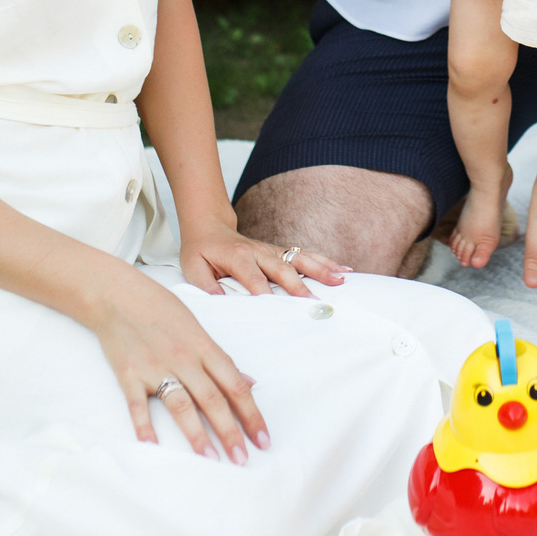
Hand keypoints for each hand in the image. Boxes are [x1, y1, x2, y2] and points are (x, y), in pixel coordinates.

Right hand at [86, 266, 269, 461]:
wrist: (117, 295)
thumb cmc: (161, 309)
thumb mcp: (198, 328)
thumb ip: (221, 360)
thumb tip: (249, 382)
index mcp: (204, 348)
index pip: (235, 385)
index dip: (252, 414)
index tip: (263, 439)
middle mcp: (184, 359)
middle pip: (213, 399)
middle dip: (230, 431)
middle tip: (243, 459)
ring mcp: (155, 367)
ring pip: (181, 405)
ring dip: (197, 435)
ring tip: (211, 459)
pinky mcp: (129, 375)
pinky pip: (137, 405)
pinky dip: (144, 426)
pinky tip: (152, 446)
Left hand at [180, 223, 346, 296]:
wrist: (209, 227)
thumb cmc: (201, 250)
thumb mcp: (193, 267)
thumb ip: (205, 285)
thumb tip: (219, 303)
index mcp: (237, 256)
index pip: (252, 277)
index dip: (263, 292)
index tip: (276, 308)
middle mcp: (259, 251)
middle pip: (282, 269)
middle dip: (298, 285)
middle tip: (314, 302)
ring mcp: (272, 251)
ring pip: (300, 259)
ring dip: (321, 270)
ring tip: (340, 280)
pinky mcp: (280, 252)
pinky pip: (306, 257)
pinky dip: (325, 263)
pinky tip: (343, 270)